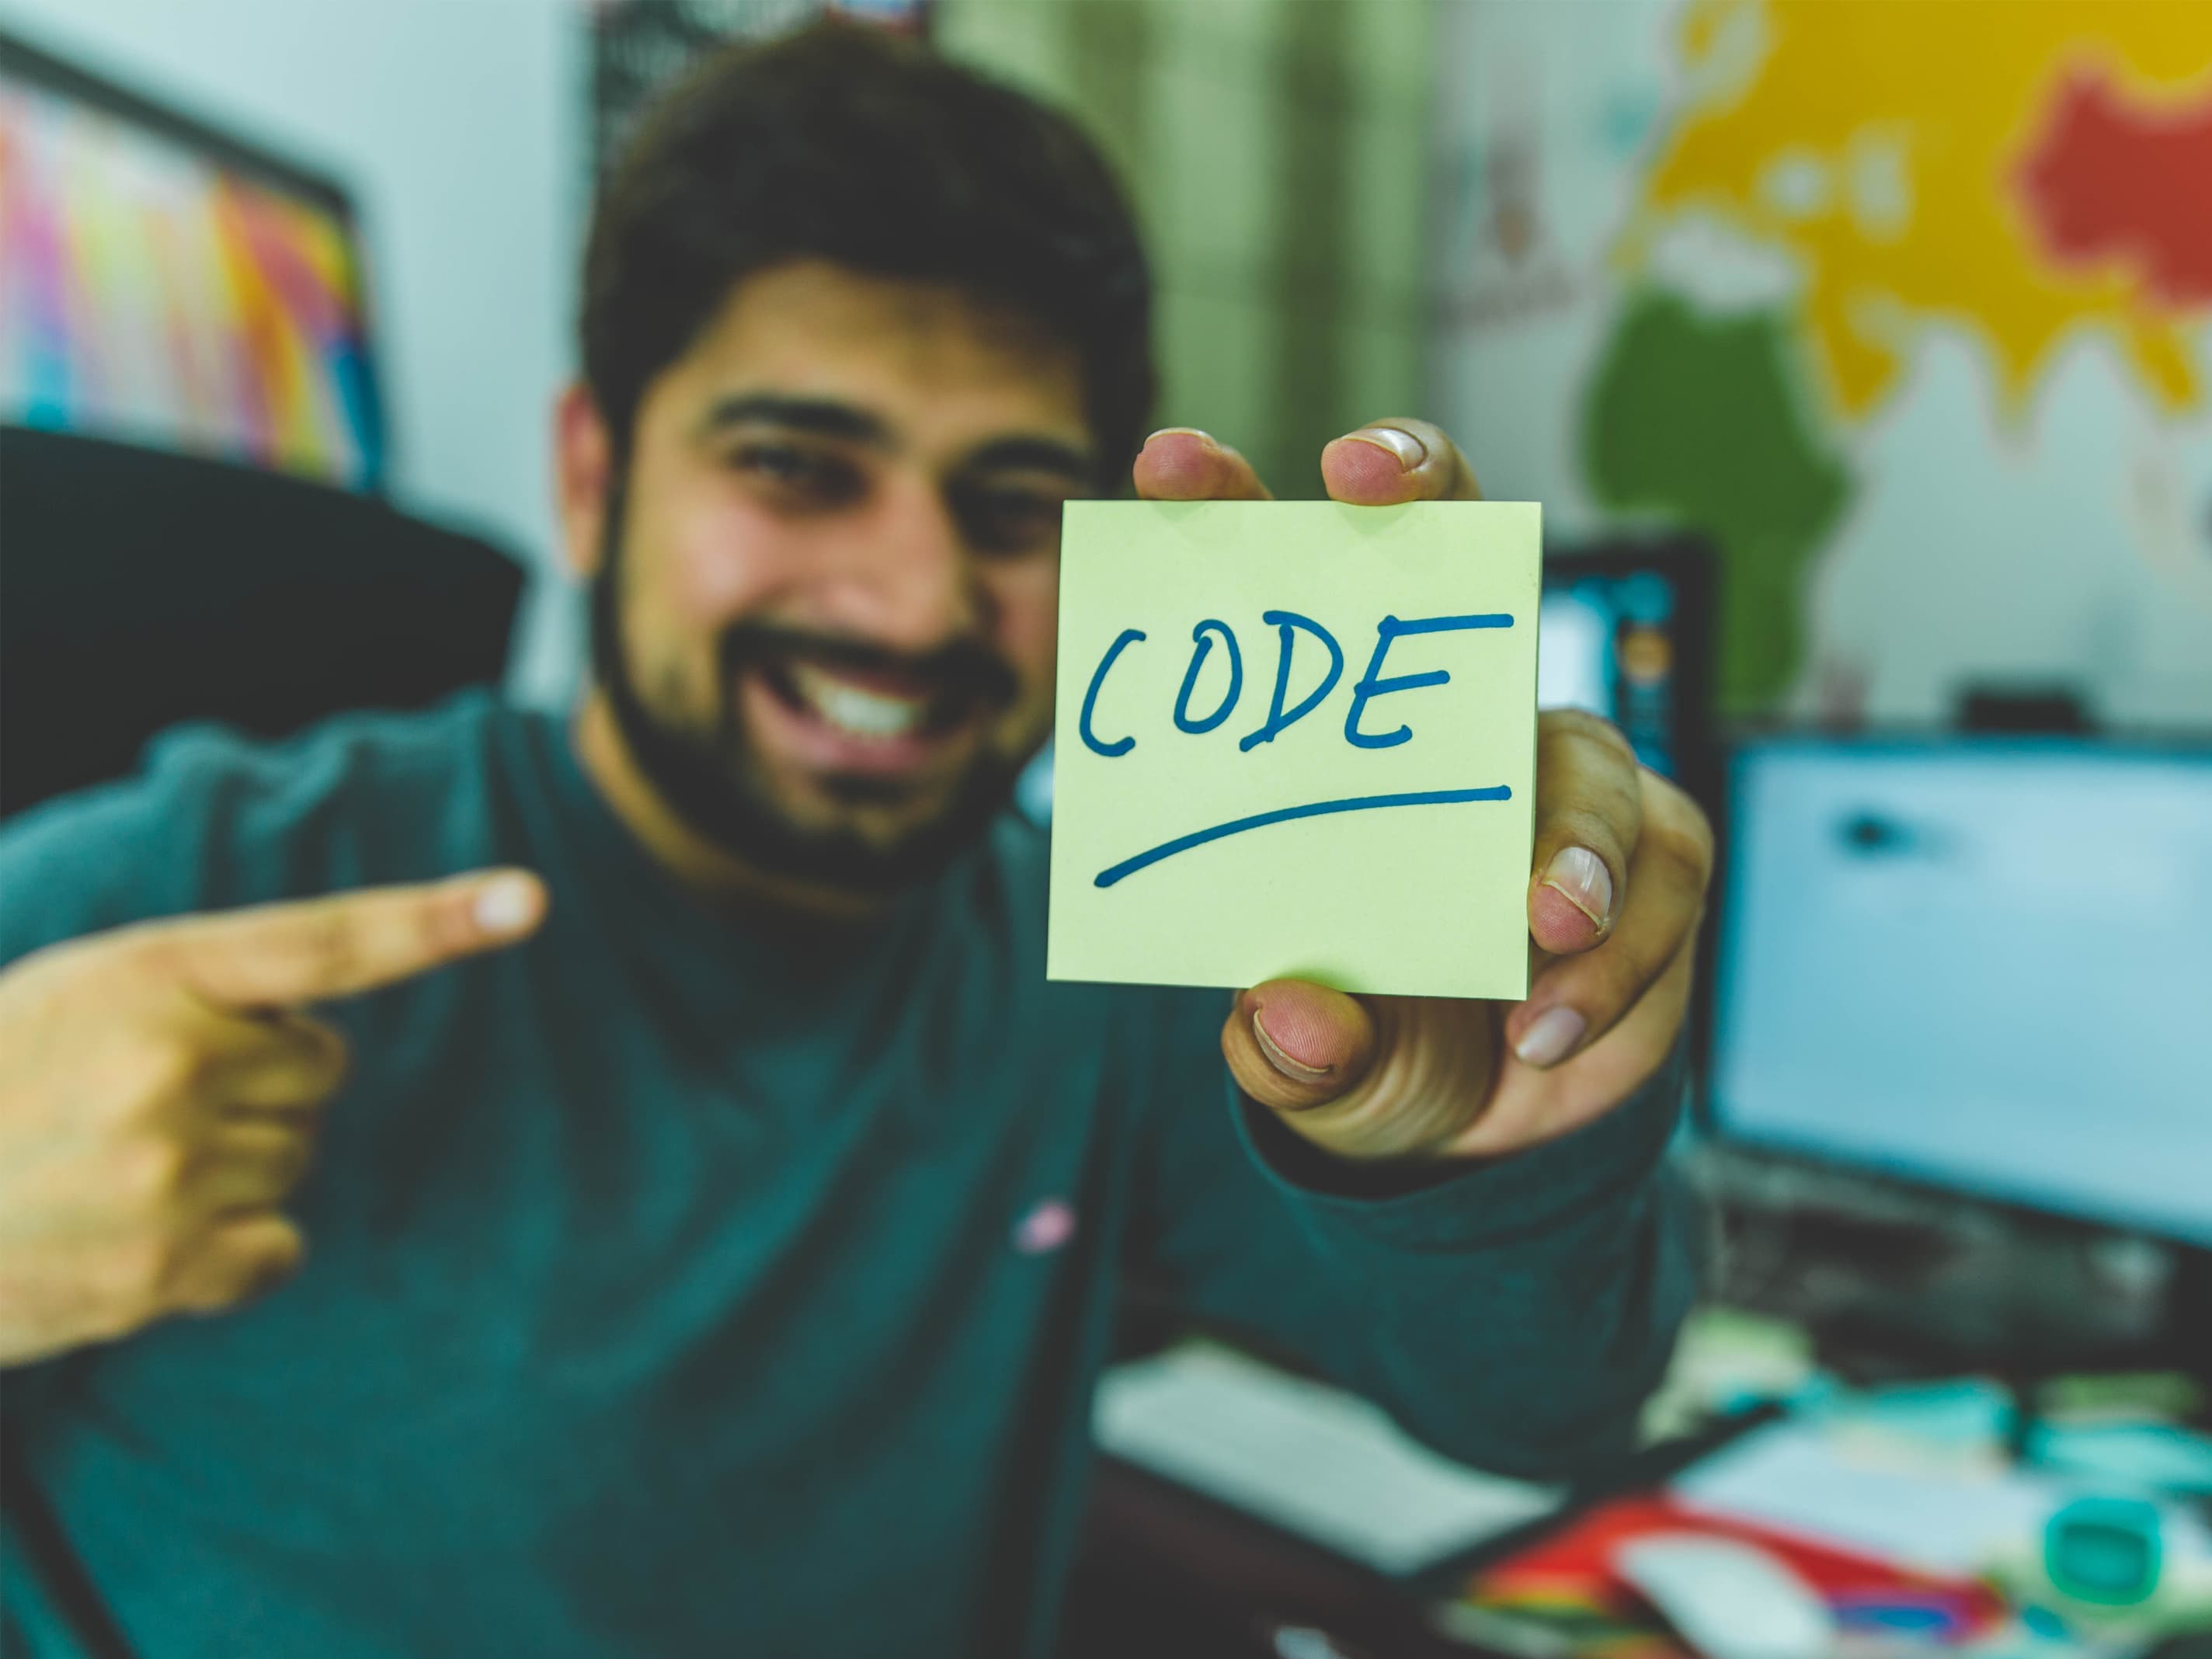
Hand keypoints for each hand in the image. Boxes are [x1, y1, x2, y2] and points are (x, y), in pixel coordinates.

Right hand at [0, 871, 546, 1366]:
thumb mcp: (76, 997)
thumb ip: (191, 995)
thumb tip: (311, 1041)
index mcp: (147, 972)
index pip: (321, 942)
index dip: (433, 920)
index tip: (528, 902)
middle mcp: (172, 1061)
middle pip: (322, 1070)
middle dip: (258, 1085)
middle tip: (142, 1102)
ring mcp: (173, 1165)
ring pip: (298, 1158)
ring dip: (234, 1167)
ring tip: (120, 1169)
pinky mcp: (170, 1263)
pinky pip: (279, 1246)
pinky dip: (229, 1251)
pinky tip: (141, 1237)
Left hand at [1135, 421, 1712, 1161]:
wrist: (1480, 1134)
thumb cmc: (1371, 1045)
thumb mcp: (1306, 1063)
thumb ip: (1289, 1045)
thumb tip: (1292, 1016)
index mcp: (1346, 748)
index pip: (1288, 600)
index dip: (1232, 511)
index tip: (1167, 461)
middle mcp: (1459, 731)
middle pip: (1460, 559)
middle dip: (1418, 490)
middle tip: (1366, 483)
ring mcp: (1562, 783)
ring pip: (1587, 755)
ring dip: (1565, 837)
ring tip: (1535, 931)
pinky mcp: (1653, 856)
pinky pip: (1659, 874)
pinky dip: (1614, 956)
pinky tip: (1547, 1029)